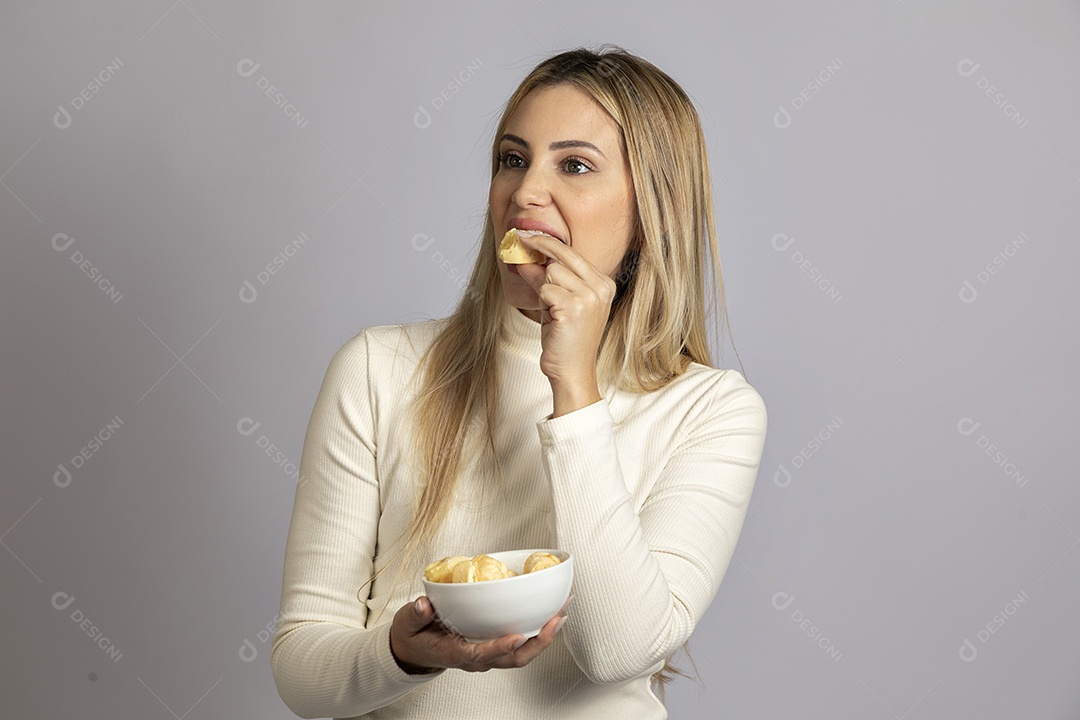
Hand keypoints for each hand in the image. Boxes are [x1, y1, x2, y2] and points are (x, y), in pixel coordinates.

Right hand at [389, 596, 569, 673]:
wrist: (414, 651)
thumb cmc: (413, 636)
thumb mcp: (407, 624)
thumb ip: (415, 614)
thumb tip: (424, 604)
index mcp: (456, 653)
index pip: (482, 654)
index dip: (501, 647)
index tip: (517, 635)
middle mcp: (477, 657)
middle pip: (515, 658)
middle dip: (540, 641)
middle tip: (557, 618)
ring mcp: (488, 653)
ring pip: (523, 652)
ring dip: (545, 634)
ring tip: (563, 609)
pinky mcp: (494, 644)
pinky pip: (521, 641)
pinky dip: (538, 628)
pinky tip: (551, 610)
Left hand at [515, 233, 615, 413]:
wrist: (572, 371)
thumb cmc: (566, 340)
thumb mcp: (558, 304)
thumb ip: (547, 280)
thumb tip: (525, 258)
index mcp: (604, 283)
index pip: (573, 253)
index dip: (548, 243)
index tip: (528, 235)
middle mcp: (601, 287)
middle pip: (562, 254)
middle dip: (538, 247)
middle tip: (518, 240)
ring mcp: (589, 297)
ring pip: (551, 272)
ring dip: (542, 289)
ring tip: (549, 310)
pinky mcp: (574, 308)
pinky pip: (545, 290)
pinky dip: (541, 302)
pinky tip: (549, 318)